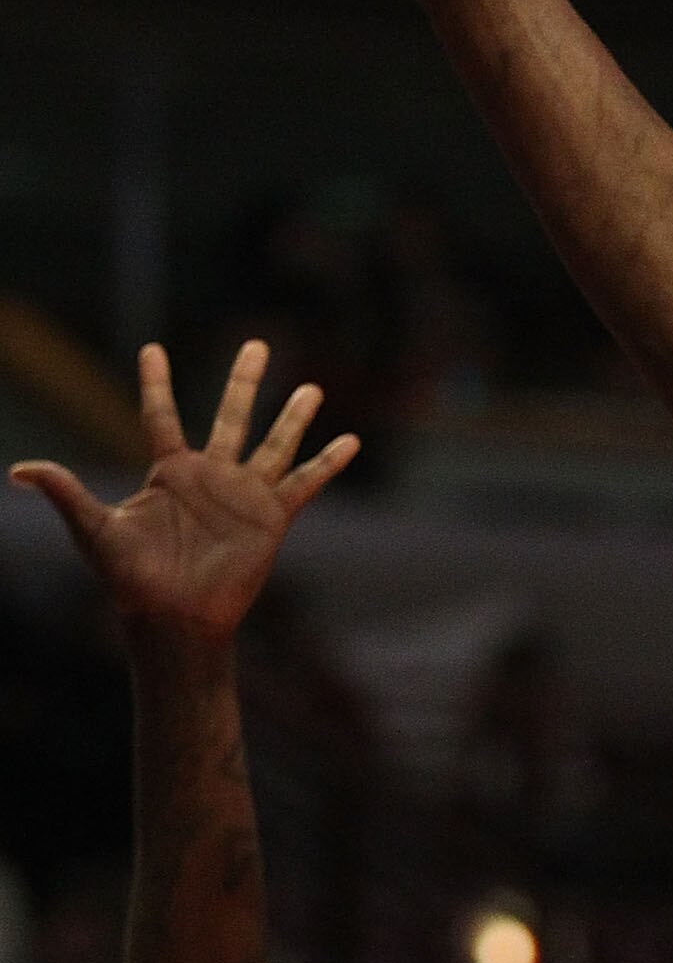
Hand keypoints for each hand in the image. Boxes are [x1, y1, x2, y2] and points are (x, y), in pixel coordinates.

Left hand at [12, 341, 358, 641]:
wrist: (175, 618)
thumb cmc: (132, 579)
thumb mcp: (94, 530)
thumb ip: (66, 493)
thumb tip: (18, 470)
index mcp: (169, 472)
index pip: (163, 415)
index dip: (156, 382)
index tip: (152, 349)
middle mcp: (210, 476)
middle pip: (231, 415)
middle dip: (245, 381)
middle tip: (257, 344)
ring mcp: (244, 495)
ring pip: (274, 443)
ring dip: (293, 416)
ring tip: (312, 387)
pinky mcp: (271, 518)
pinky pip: (304, 483)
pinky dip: (327, 463)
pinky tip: (350, 442)